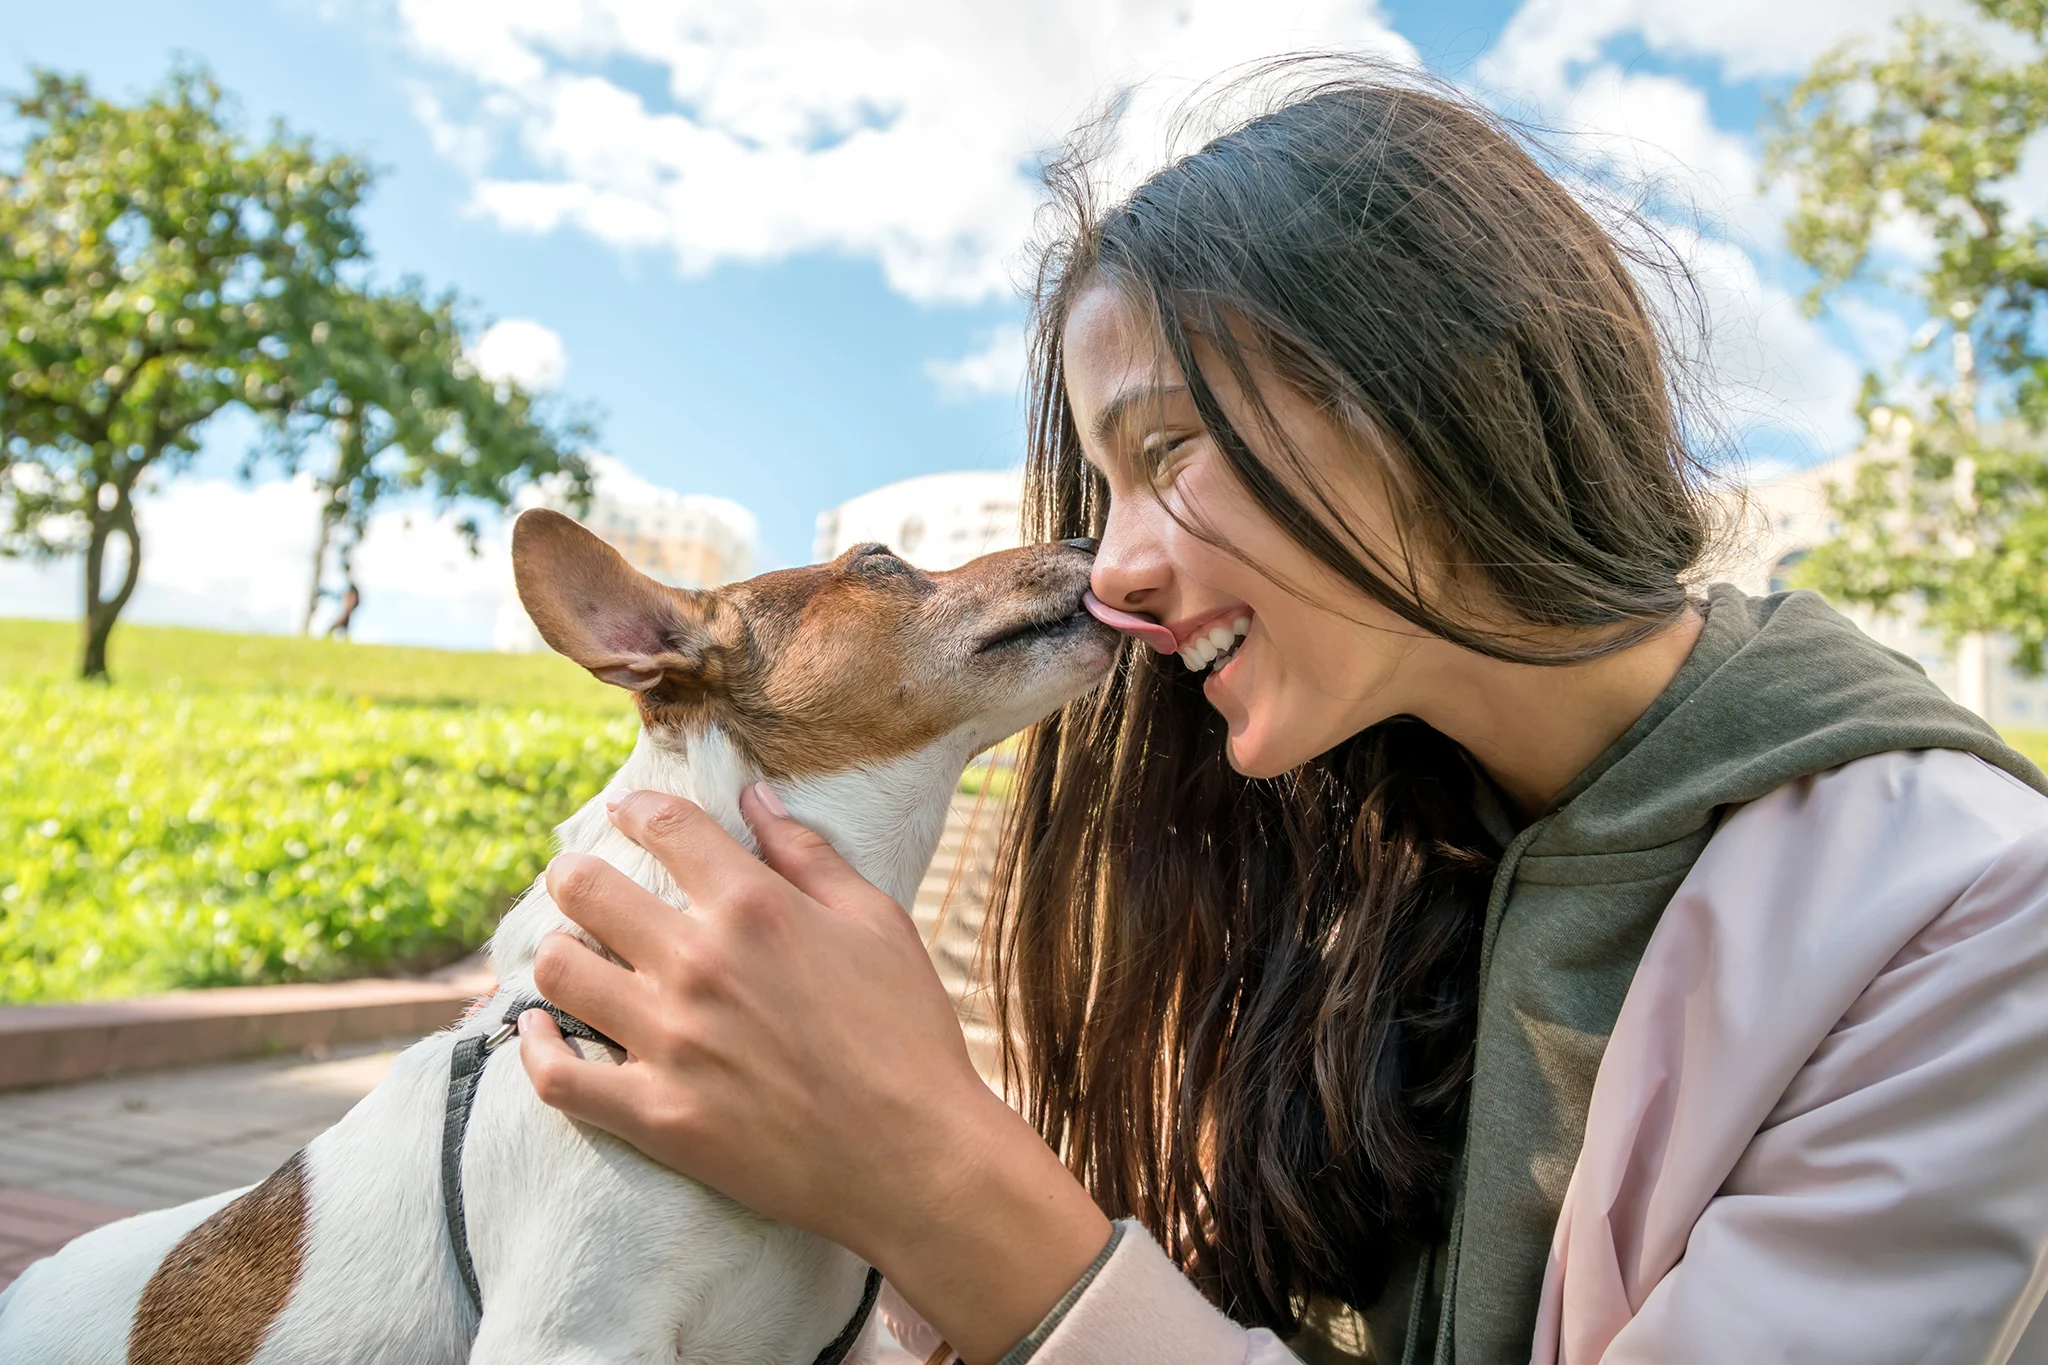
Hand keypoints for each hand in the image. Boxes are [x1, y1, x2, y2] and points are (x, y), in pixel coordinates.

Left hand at [519, 784, 1110, 1362]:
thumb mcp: (876, 922)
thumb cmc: (907, 1033)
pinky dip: (536, 1048)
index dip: (637, 810)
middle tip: (581, 885)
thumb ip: (808, 854)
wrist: (916, 1156)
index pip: (665, 827)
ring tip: (575, 959)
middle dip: (575, 876)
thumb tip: (755, 796)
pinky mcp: (656, 1115)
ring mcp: (671, 1042)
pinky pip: (558, 1076)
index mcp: (756, 907)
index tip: (628, 814)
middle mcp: (700, 964)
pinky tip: (540, 1031)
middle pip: (587, 890)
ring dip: (560, 954)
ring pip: (560, 971)